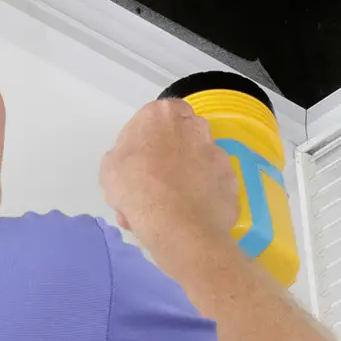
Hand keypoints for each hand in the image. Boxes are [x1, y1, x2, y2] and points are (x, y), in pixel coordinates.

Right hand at [100, 99, 238, 249]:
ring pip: (198, 163)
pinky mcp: (231, 180)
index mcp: (163, 114)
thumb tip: (136, 161)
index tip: (140, 160)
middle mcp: (196, 126)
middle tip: (152, 185)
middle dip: (169, 157)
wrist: (177, 226)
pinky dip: (202, 197)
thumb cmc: (136, 188)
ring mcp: (218, 153)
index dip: (150, 137)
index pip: (160, 114)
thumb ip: (126, 153)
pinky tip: (187, 215)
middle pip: (182, 137)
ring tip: (168, 209)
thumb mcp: (109, 167)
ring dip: (185, 179)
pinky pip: (212, 186)